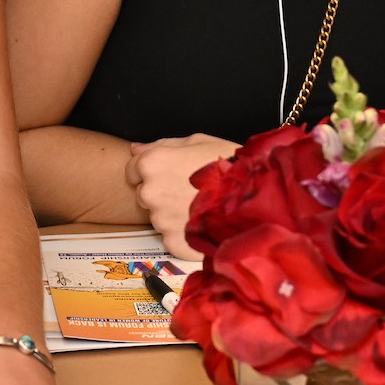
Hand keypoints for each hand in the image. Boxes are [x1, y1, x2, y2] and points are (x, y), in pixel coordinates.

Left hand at [126, 134, 238, 257]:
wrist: (252, 194)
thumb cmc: (228, 163)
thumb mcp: (196, 141)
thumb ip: (162, 145)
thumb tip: (135, 149)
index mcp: (152, 164)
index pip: (132, 170)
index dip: (151, 171)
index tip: (168, 173)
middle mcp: (150, 193)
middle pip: (145, 195)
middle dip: (160, 193)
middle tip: (188, 190)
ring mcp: (160, 220)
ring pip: (159, 217)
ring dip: (172, 213)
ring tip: (200, 206)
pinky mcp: (174, 242)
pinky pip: (171, 238)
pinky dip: (183, 233)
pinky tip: (203, 222)